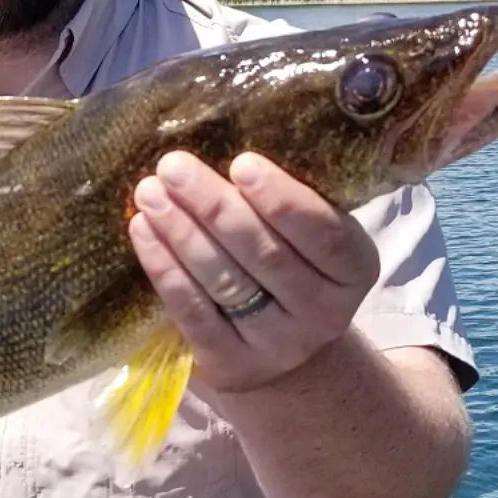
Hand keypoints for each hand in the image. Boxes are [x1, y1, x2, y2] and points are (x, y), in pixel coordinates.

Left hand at [129, 150, 379, 394]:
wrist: (287, 356)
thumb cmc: (293, 269)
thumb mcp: (311, 240)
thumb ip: (287, 201)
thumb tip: (225, 134)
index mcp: (354, 268)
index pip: (323, 233)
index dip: (283, 200)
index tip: (242, 163)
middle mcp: (323, 312)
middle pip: (264, 254)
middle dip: (214, 206)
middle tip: (173, 166)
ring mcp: (276, 344)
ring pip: (224, 281)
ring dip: (181, 232)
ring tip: (149, 192)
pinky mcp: (230, 364)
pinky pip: (192, 312)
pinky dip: (164, 269)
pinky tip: (142, 231)